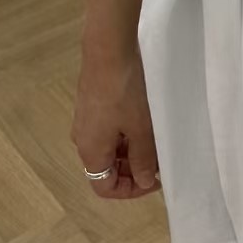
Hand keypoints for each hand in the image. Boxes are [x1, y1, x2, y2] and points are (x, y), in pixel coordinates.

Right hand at [72, 48, 161, 199]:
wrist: (108, 51)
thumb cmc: (125, 92)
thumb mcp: (140, 129)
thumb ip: (142, 159)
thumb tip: (144, 181)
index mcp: (91, 152)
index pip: (104, 187)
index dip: (131, 190)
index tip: (155, 180)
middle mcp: (83, 140)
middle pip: (106, 169)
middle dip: (134, 170)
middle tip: (160, 161)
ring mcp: (86, 122)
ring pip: (109, 149)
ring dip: (132, 152)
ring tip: (156, 142)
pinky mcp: (92, 105)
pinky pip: (108, 131)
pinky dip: (126, 135)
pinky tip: (145, 124)